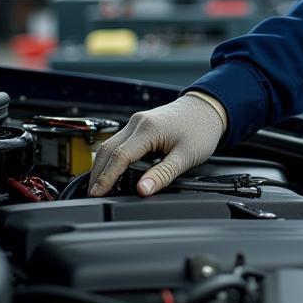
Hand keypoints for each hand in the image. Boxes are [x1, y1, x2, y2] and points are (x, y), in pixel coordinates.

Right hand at [88, 93, 224, 196]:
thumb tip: (142, 191)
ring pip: (110, 144)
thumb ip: (163, 174)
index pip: (119, 156)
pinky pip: (119, 141)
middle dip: (98, 173)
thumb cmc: (201, 129)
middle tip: (93, 194)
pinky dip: (112, 157)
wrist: (209, 108)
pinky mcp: (140, 124)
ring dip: (102, 165)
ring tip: (99, 186)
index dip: (106, 177)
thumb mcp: (187, 156)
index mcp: (149, 129)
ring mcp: (137, 121)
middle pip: (107, 149)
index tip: (97, 193)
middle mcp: (138, 122)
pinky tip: (112, 170)